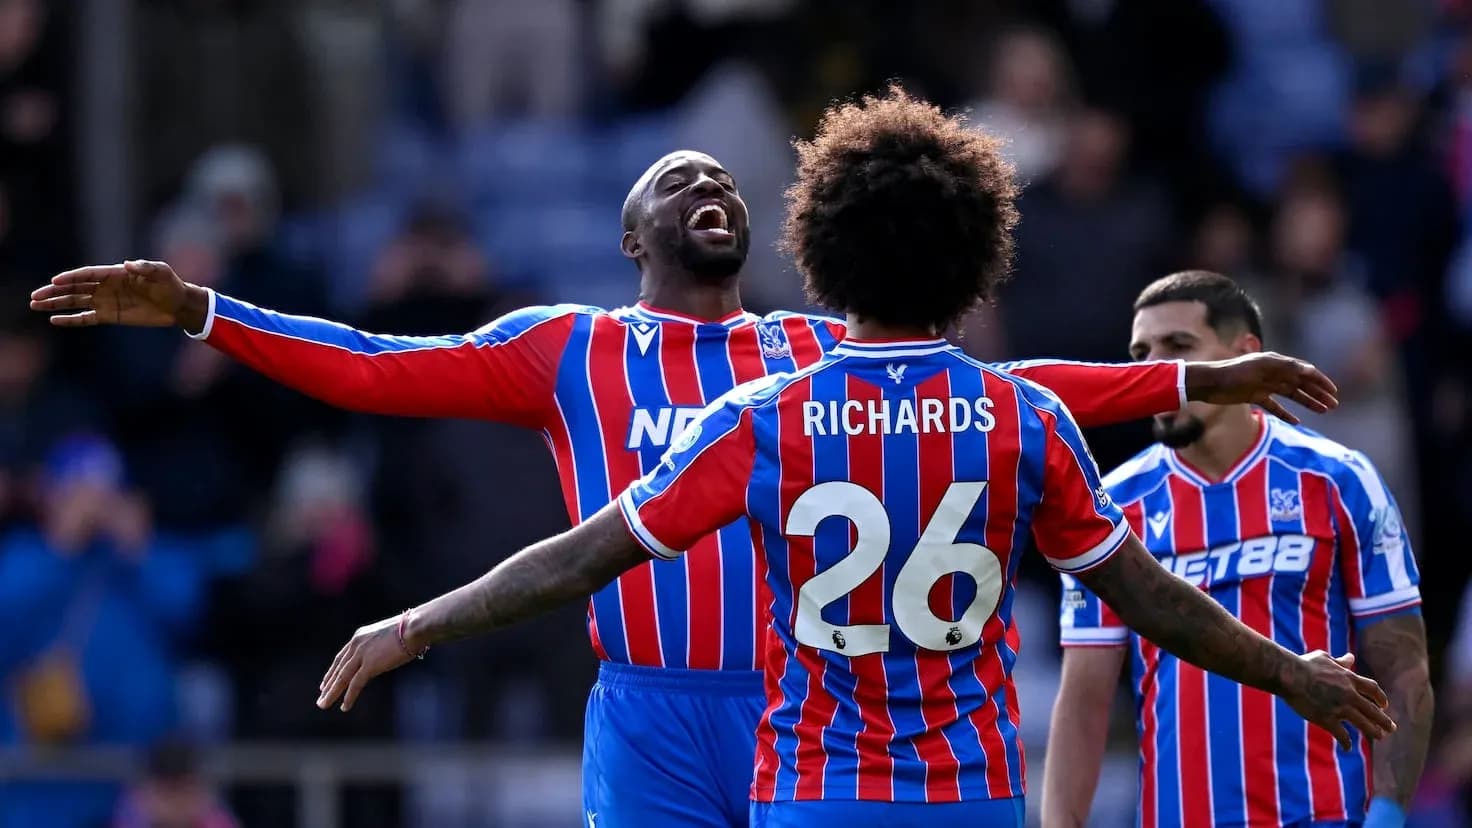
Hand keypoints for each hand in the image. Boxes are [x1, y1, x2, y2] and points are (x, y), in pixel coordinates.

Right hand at [30, 260, 206, 331]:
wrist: (178, 305)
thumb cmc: (170, 284)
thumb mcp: (162, 272)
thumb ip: (145, 267)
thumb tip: (128, 264)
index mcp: (115, 273)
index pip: (87, 274)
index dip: (71, 278)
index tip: (55, 282)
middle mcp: (106, 286)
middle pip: (75, 288)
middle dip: (54, 292)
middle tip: (34, 297)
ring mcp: (106, 301)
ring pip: (75, 302)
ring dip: (56, 304)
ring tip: (35, 305)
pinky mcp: (110, 316)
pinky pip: (86, 318)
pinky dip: (71, 319)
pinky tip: (54, 320)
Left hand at [316, 615, 414, 711]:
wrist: (413, 627)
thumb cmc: (409, 629)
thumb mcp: (387, 636)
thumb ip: (379, 646)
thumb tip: (382, 655)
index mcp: (360, 636)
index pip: (341, 657)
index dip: (332, 671)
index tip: (325, 683)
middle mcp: (356, 645)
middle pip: (338, 669)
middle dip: (328, 684)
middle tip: (321, 697)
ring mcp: (362, 655)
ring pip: (342, 678)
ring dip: (331, 693)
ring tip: (323, 705)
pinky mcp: (370, 665)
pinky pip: (355, 684)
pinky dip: (349, 696)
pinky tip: (344, 706)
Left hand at [1188, 352, 1339, 424]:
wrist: (1208, 382)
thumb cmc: (1233, 372)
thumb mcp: (1260, 367)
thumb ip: (1284, 367)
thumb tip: (1309, 370)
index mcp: (1276, 362)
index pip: (1304, 371)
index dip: (1320, 380)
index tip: (1333, 391)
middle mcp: (1272, 372)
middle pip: (1301, 384)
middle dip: (1318, 393)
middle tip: (1333, 405)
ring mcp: (1264, 385)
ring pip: (1291, 394)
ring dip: (1308, 402)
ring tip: (1323, 411)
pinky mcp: (1254, 396)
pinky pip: (1274, 406)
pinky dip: (1286, 413)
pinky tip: (1297, 422)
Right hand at [1281, 652, 1395, 749]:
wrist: (1289, 675)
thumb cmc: (1304, 664)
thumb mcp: (1325, 659)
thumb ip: (1340, 661)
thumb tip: (1350, 657)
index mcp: (1349, 679)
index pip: (1373, 689)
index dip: (1381, 698)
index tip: (1384, 706)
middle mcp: (1349, 694)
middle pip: (1373, 710)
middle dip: (1384, 720)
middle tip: (1391, 728)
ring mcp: (1340, 708)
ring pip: (1363, 724)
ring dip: (1373, 731)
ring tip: (1379, 736)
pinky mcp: (1327, 719)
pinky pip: (1341, 734)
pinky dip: (1346, 742)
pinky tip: (1347, 747)